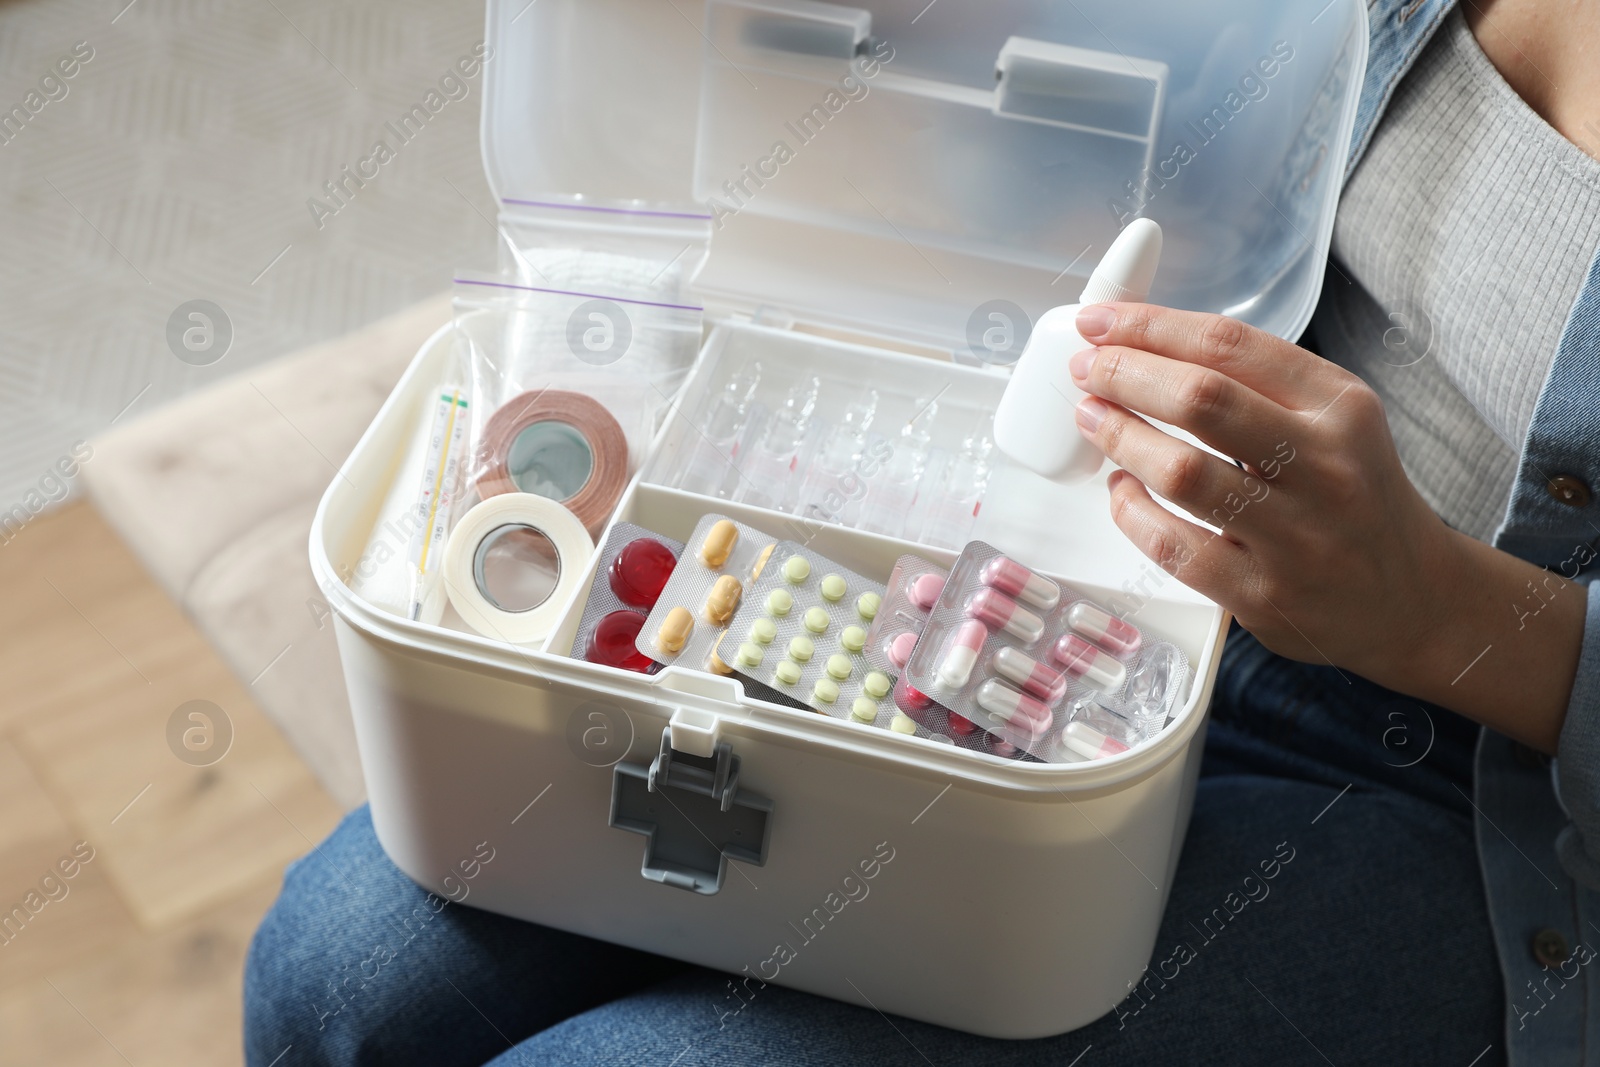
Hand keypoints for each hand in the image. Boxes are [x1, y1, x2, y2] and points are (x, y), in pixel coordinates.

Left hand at [1070, 302, 1584, 750]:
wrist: (1412, 599)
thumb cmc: (1354, 497)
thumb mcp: (1333, 420)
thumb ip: (1256, 384)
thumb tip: (1146, 346)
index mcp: (1339, 407)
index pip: (1231, 346)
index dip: (1150, 327)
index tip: (1101, 321)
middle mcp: (1325, 466)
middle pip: (1202, 399)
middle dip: (1126, 374)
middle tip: (1088, 369)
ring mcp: (1296, 536)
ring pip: (1182, 472)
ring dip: (1119, 437)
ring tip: (1092, 418)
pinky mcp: (1262, 594)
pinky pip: (1174, 546)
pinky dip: (1131, 512)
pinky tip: (1121, 491)